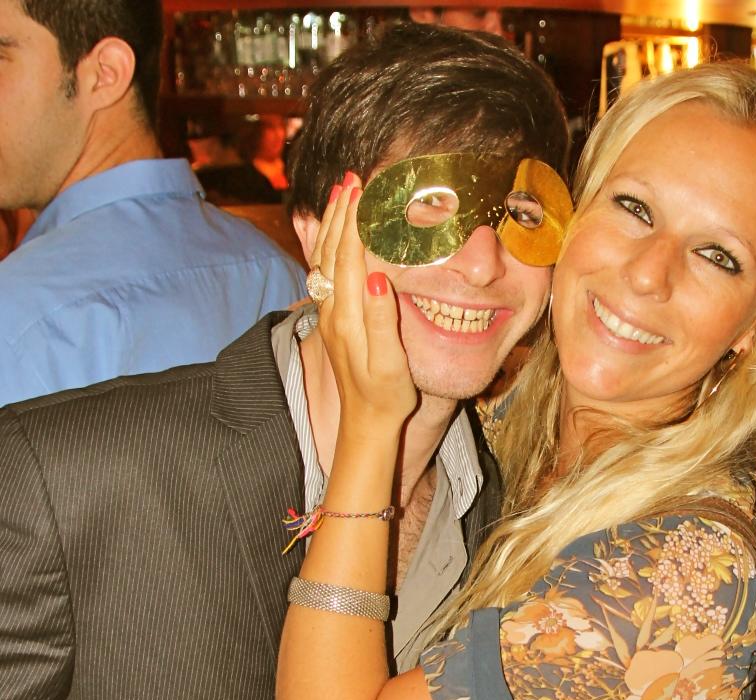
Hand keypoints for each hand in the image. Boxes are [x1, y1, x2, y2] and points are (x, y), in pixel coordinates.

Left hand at [311, 180, 417, 432]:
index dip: (353, 220)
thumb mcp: (391, 363)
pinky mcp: (331, 321)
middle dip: (340, 212)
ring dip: (330, 224)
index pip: (347, 257)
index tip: (360, 188)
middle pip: (330, 251)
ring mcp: (328, 316)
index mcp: (347, 318)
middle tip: (351, 177)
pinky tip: (334, 233)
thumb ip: (382, 319)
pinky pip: (325, 272)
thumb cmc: (387, 397)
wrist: (366, 424)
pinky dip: (328, 245)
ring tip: (340, 194)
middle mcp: (332, 312)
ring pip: (322, 259)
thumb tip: (375, 276)